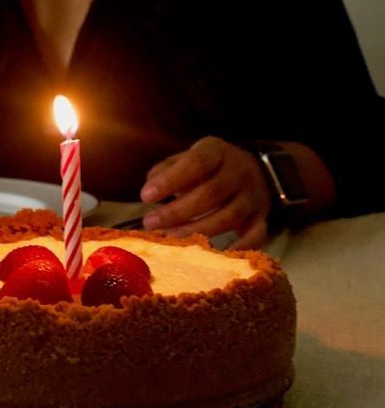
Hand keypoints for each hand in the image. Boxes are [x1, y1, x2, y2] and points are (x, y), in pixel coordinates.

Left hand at [140, 136, 271, 249]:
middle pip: (211, 193)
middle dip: (178, 211)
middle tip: (150, 223)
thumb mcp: (190, 158)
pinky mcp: (261, 218)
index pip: (196, 162)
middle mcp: (238, 172)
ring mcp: (252, 196)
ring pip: (229, 216)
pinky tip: (216, 256)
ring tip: (170, 238)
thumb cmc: (210, 168)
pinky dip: (239, 248)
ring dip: (197, 230)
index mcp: (217, 152)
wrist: (257, 172)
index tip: (146, 196)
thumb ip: (167, 169)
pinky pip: (256, 235)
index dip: (171, 179)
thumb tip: (149, 186)